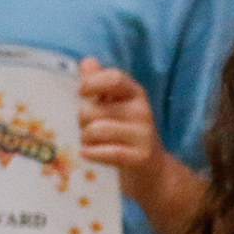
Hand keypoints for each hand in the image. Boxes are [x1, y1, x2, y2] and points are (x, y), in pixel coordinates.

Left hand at [81, 60, 204, 232]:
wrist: (152, 172)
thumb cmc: (126, 134)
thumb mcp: (115, 106)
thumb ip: (99, 84)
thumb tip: (87, 62)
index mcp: (135, 93)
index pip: (113, 78)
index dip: (91, 83)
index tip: (81, 93)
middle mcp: (142, 110)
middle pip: (92, 109)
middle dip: (81, 121)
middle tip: (87, 128)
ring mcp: (143, 134)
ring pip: (94, 130)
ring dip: (84, 139)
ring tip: (89, 143)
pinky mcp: (140, 157)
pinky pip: (104, 152)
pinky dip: (90, 154)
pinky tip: (88, 154)